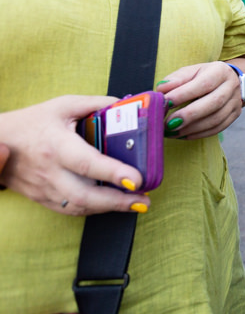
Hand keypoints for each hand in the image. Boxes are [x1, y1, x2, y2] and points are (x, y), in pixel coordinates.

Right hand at [0, 95, 149, 214]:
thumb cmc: (31, 122)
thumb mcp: (63, 105)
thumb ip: (96, 104)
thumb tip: (127, 106)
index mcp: (56, 145)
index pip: (87, 162)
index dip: (113, 172)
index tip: (136, 179)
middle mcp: (49, 171)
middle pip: (84, 195)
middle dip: (117, 201)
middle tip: (143, 199)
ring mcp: (44, 188)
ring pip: (78, 207)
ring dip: (109, 208)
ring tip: (136, 204)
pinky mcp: (42, 198)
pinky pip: (70, 210)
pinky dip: (94, 210)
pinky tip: (112, 204)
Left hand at [156, 61, 242, 139]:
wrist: (227, 81)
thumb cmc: (203, 77)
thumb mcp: (190, 72)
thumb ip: (175, 80)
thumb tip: (161, 89)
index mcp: (220, 71)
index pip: (204, 84)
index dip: (184, 94)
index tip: (166, 102)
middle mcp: (231, 86)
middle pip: (214, 103)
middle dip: (189, 115)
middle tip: (168, 124)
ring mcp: (235, 102)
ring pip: (216, 119)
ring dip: (192, 128)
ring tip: (172, 132)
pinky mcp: (235, 115)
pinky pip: (218, 128)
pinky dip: (199, 134)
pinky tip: (183, 135)